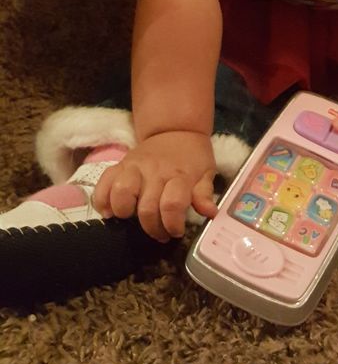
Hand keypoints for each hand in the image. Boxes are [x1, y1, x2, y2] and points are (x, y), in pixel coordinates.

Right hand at [93, 131, 217, 242]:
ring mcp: (134, 167)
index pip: (172, 204)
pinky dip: (102, 200)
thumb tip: (209, 212)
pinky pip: (103, 183)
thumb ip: (204, 193)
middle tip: (159, 233)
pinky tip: (109, 211)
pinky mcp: (119, 165)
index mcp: (180, 174)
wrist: (175, 130)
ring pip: (121, 193)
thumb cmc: (192, 157)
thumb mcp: (206, 172)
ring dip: (124, 213)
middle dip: (152, 228)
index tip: (175, 232)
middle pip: (147, 207)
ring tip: (131, 219)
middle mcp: (155, 171)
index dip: (172, 225)